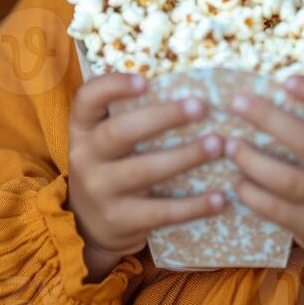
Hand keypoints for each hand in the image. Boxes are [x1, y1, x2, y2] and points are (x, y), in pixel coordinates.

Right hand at [67, 72, 226, 281]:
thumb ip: (129, 113)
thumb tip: (188, 85)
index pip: (87, 98)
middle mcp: (85, 157)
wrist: (89, 224)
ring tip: (218, 144)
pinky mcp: (120, 221)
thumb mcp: (104, 137)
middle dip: (163, 117)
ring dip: (185, 157)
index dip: (113, 86)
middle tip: (201, 106)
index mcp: (83, 127)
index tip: (145, 80)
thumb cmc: (111, 162)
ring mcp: (100, 191)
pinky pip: (161, 212)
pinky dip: (193, 206)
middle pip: (119, 133)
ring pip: (144, 172)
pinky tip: (220, 198)